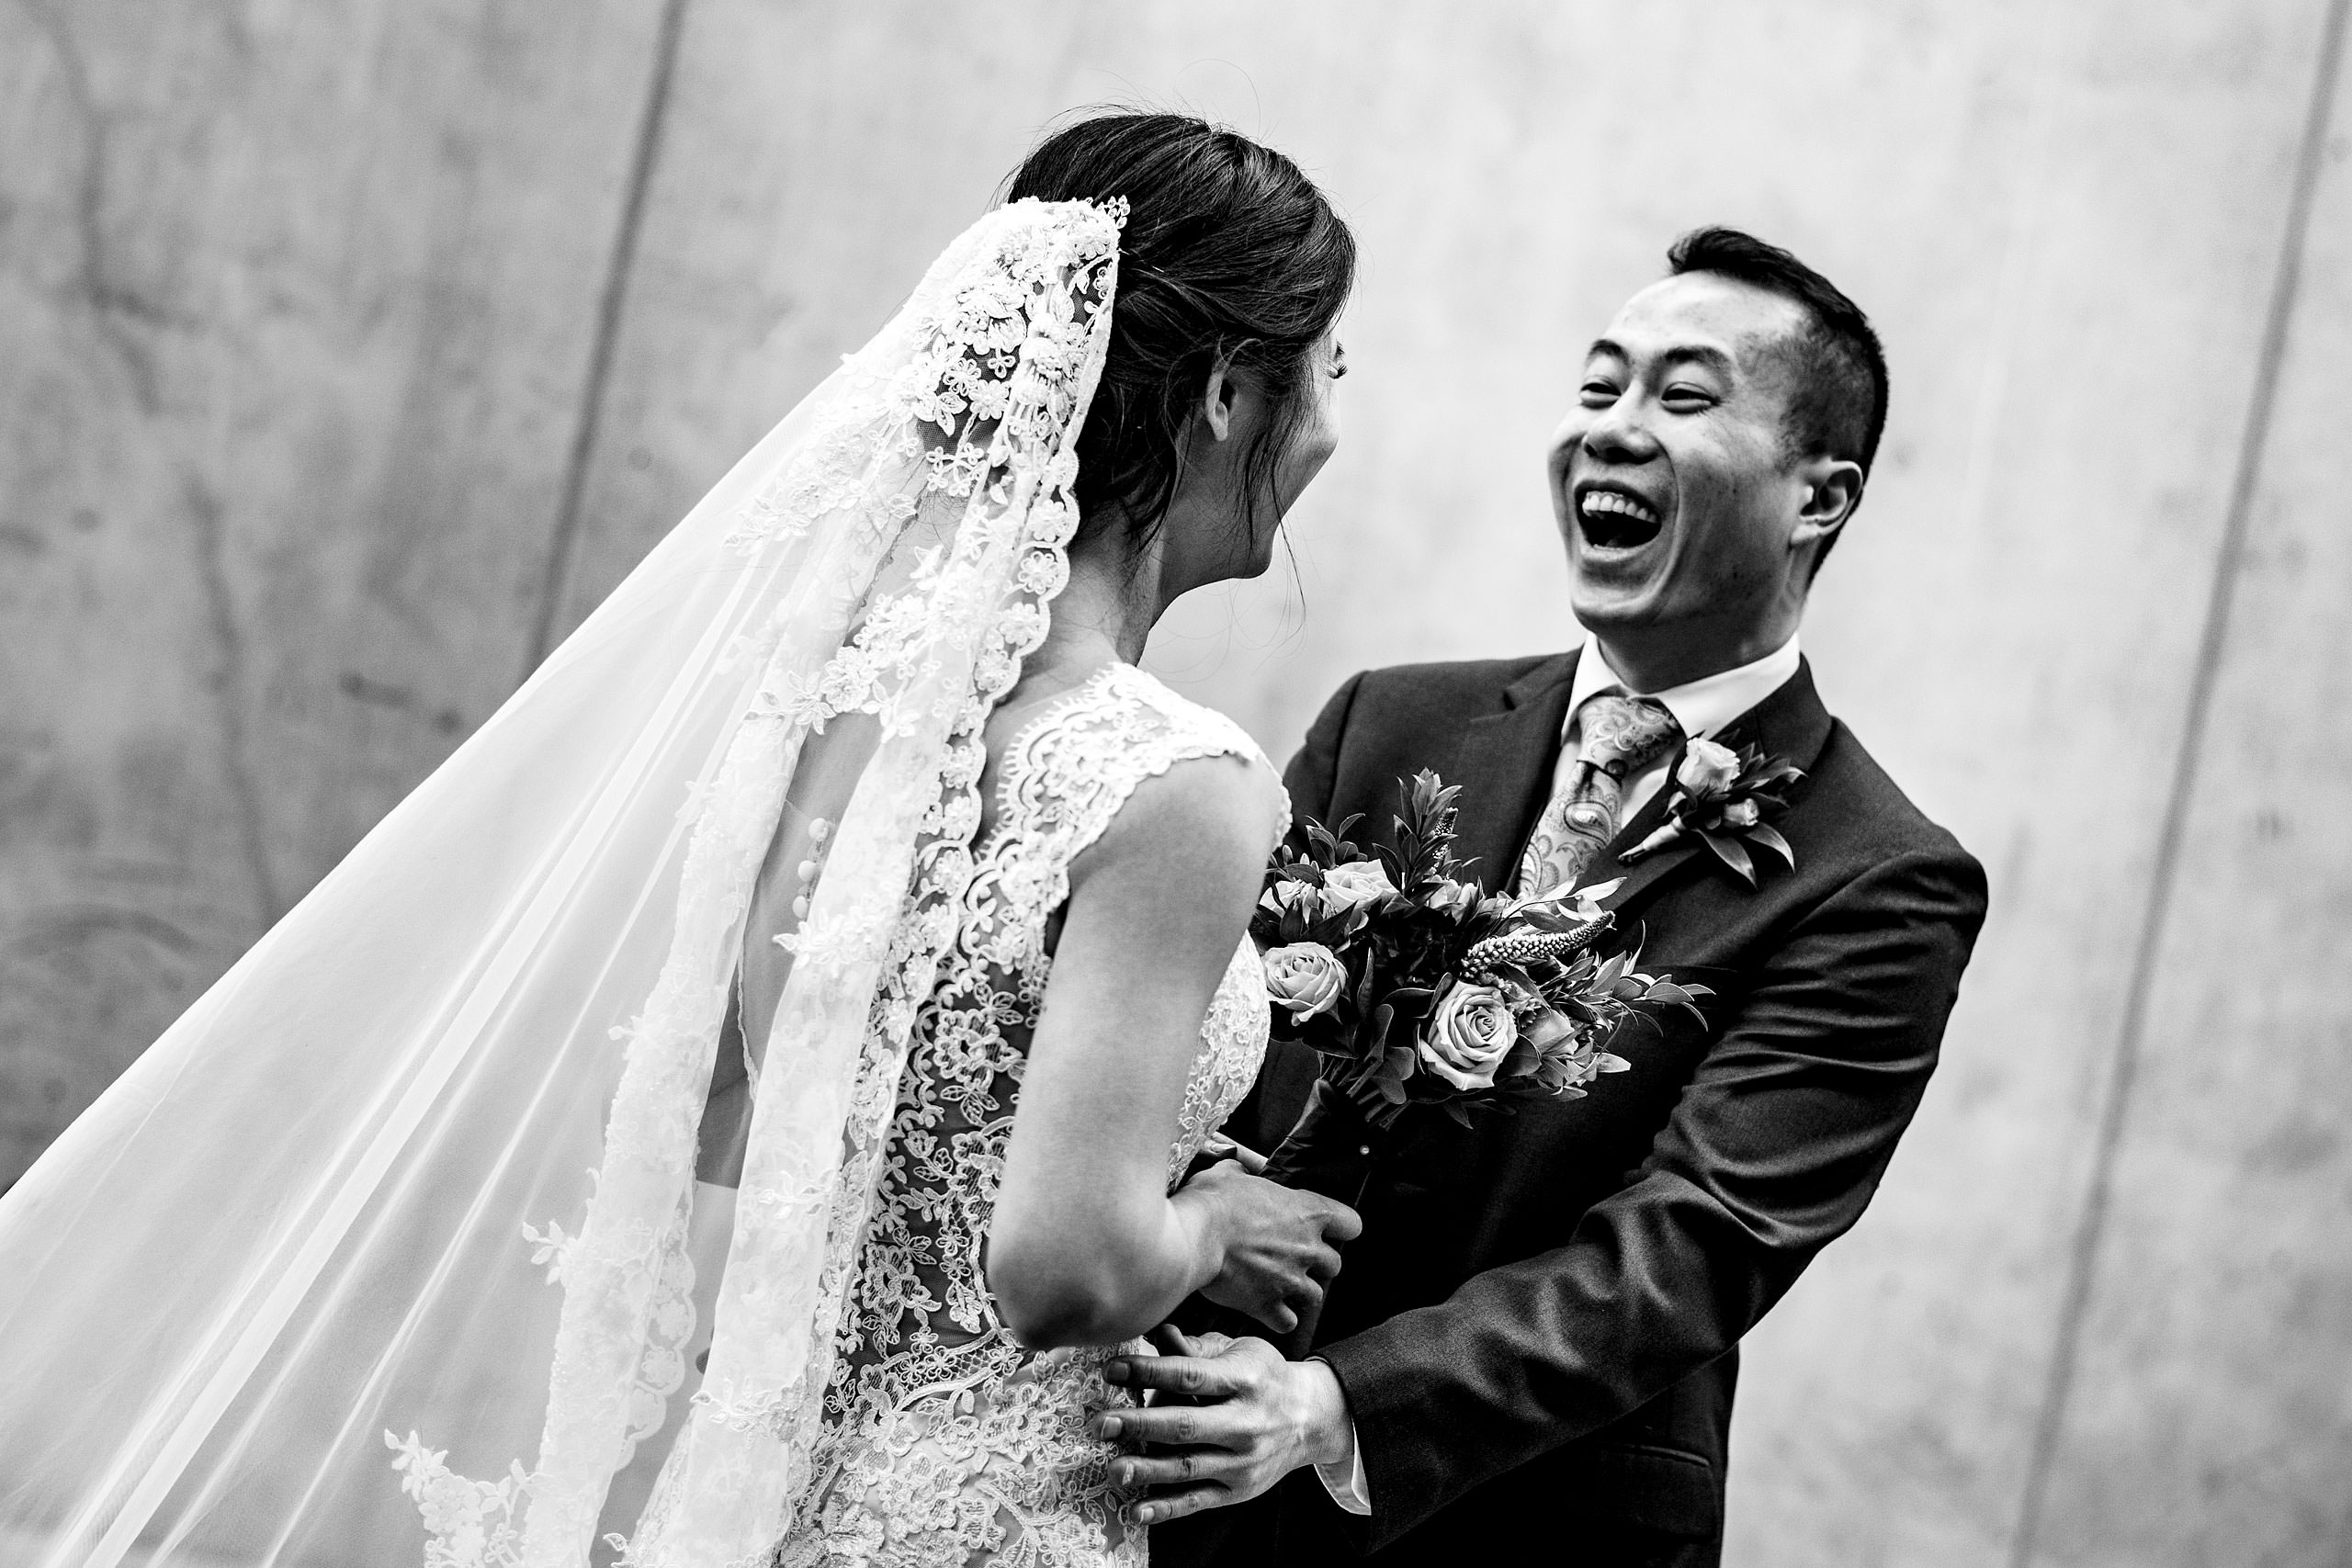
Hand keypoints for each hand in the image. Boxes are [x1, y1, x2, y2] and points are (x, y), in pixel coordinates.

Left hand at [1095, 1331, 1352, 1522]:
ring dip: (1147, 1468)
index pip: (1191, 1375)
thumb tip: (1156, 1334)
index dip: (1150, 1371)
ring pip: (1189, 1467)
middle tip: (1101, 1423)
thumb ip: (1196, 1348)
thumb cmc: (1263, 1375)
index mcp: (1245, 1379)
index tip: (1112, 1369)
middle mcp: (1247, 1422)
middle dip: (1141, 1424)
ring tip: (1113, 1467)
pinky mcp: (1239, 1490)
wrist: (1312, 1418)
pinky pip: (1198, 1500)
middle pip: (1186, 1425)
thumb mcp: (1239, 1350)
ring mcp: (1244, 1460)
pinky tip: (1137, 1509)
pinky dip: (1167, 1508)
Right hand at [1176, 1163, 1360, 1333]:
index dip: (1341, 1227)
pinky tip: (1269, 1309)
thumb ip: (1244, 1173)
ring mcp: (1290, 1281)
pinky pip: (1287, 1322)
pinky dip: (1280, 1318)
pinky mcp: (1267, 1305)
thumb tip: (1238, 1170)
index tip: (1328, 1229)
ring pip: (1315, 1297)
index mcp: (1307, 1212)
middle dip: (1317, 1263)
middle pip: (1334, 1265)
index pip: (1352, 1224)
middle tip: (1294, 1257)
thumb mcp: (1230, 1174)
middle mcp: (1307, 1249)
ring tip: (1282, 1285)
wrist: (1194, 1237)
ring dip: (1301, 1292)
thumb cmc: (1213, 1202)